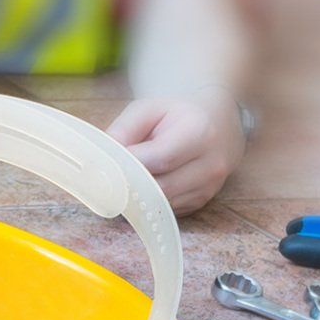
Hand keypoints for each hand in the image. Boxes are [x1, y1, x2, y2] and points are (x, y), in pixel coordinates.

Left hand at [108, 88, 245, 215]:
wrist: (216, 123)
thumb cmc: (176, 115)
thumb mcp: (147, 109)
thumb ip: (123, 130)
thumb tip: (103, 157)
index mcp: (198, 132)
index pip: (158, 159)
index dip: (128, 166)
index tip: (105, 166)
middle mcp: (210, 164)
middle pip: (160, 187)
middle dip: (130, 185)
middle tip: (107, 178)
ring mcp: (209, 187)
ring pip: (162, 204)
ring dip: (138, 196)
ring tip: (123, 181)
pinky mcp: (202, 201)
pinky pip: (168, 210)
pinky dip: (150, 202)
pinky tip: (142, 187)